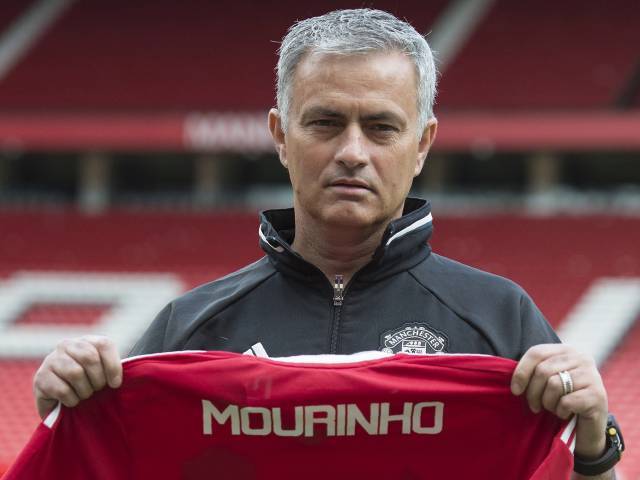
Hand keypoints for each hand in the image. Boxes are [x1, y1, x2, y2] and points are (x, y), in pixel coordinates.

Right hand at [33, 335, 121, 419]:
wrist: (61, 405)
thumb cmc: (89, 386)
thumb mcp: (104, 374)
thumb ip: (113, 369)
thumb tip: (119, 380)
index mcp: (87, 341)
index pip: (104, 344)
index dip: (113, 366)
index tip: (116, 384)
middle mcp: (67, 345)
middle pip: (90, 358)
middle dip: (98, 380)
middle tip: (97, 390)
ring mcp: (51, 359)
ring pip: (75, 373)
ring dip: (85, 391)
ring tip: (84, 395)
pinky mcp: (40, 378)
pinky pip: (62, 390)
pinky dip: (72, 400)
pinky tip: (72, 401)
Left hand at [510, 344, 607, 459]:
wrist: (587, 425)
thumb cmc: (561, 400)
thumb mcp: (546, 381)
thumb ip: (534, 370)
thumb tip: (504, 370)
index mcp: (566, 350)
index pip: (536, 352)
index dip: (521, 372)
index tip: (515, 390)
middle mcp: (582, 358)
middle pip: (543, 370)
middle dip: (533, 392)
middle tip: (534, 406)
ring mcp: (593, 375)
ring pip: (554, 385)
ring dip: (547, 402)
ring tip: (551, 408)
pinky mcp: (598, 395)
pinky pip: (567, 401)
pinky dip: (560, 411)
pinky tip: (564, 413)